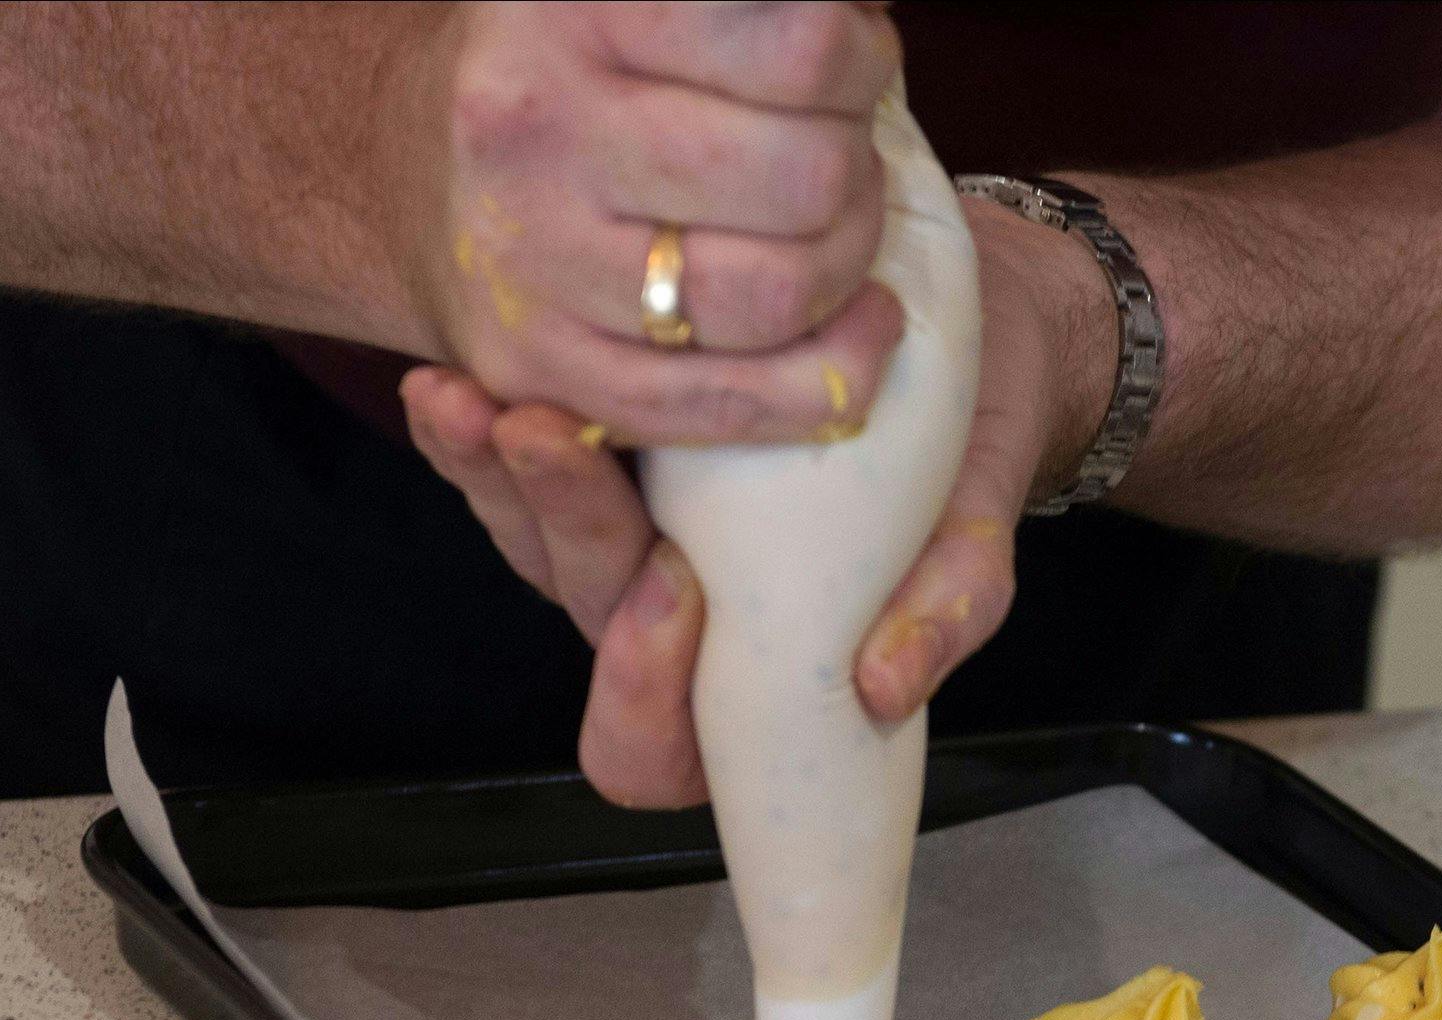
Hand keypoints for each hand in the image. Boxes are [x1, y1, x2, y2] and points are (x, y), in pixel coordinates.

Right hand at [387, 1, 903, 442]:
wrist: (417, 173)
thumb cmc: (573, 75)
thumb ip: (759, 8)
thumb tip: (868, 12)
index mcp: (572, 9)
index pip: (800, 49)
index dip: (859, 63)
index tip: (849, 67)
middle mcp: (539, 127)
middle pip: (804, 179)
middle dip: (856, 171)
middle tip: (839, 159)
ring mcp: (534, 261)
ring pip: (778, 298)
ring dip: (847, 268)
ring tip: (837, 234)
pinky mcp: (545, 368)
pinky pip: (731, 402)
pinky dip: (832, 376)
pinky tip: (862, 328)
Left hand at [403, 196, 1116, 806]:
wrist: (966, 343)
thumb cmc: (965, 459)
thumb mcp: (973, 531)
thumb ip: (950, 607)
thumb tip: (887, 687)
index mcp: (753, 681)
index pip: (660, 750)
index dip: (645, 697)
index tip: (679, 590)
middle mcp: (675, 625)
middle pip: (585, 612)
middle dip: (558, 526)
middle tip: (543, 435)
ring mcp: (626, 544)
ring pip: (530, 542)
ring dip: (492, 478)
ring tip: (474, 399)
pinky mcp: (600, 464)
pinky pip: (511, 470)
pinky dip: (473, 433)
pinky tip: (451, 374)